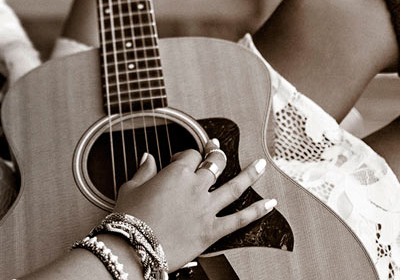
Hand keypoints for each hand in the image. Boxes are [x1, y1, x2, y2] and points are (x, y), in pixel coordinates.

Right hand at [112, 141, 274, 271]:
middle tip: (220, 152)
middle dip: (218, 156)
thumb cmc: (129, 219)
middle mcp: (195, 188)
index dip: (189, 155)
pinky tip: (270, 204)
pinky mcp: (212, 231)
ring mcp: (206, 209)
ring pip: (233, 187)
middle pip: (214, 166)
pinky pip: (239, 219)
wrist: (134, 247)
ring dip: (249, 174)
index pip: (191, 155)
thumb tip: (148, 158)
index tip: (184, 158)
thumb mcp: (131, 188)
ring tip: (260, 165)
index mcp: (175, 174)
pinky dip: (257, 211)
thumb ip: (144, 171)